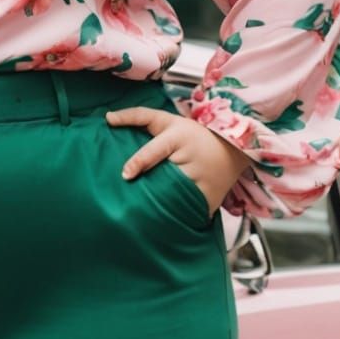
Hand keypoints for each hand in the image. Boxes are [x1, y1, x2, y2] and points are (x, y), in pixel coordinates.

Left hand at [105, 106, 248, 217]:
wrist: (232, 147)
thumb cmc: (190, 134)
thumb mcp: (166, 120)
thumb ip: (137, 117)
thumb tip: (107, 118)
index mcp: (178, 138)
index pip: (156, 150)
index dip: (140, 162)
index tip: (125, 175)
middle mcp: (191, 158)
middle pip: (164, 176)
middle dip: (150, 187)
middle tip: (131, 200)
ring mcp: (203, 179)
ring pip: (176, 196)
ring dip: (162, 205)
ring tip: (144, 214)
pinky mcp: (211, 197)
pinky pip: (190, 210)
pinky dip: (178, 215)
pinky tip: (164, 221)